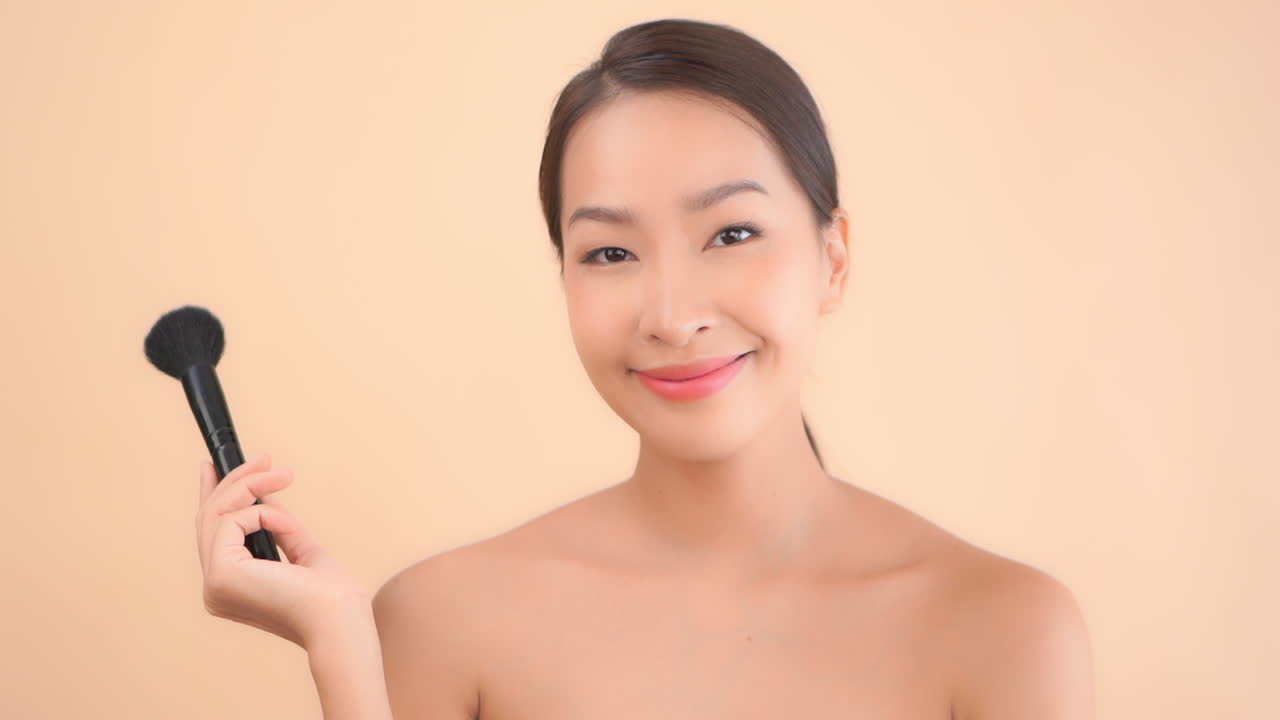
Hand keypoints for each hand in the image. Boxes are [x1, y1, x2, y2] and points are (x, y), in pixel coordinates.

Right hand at [194, 452, 371, 650]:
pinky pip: (232, 522)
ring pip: (216, 514)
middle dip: (234, 481)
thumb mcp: (302, 550)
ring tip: (284, 474)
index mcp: (230, 586)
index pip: (210, 533)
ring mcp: (214, 584)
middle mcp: (214, 588)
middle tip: (264, 458)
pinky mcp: (221, 575)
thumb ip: (279, 527)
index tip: (213, 465)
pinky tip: (289, 525)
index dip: (209, 496)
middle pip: (209, 519)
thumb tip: (266, 497)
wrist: (340, 619)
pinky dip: (265, 514)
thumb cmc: (330, 595)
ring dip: (251, 486)